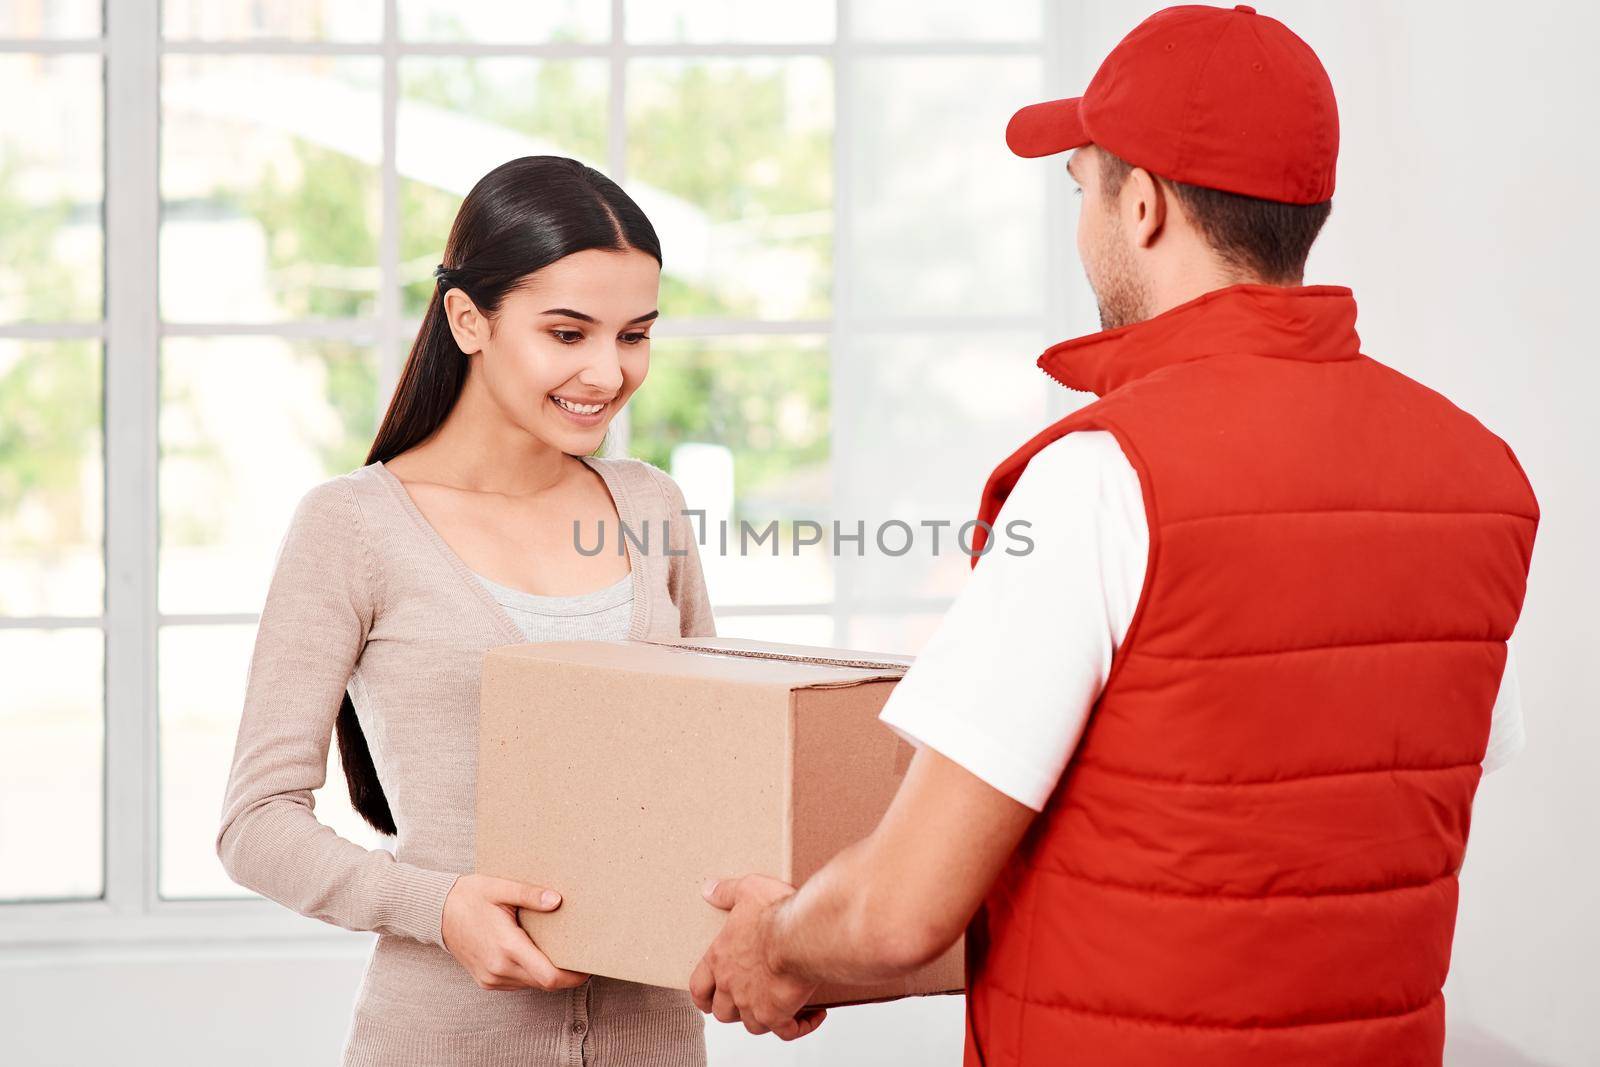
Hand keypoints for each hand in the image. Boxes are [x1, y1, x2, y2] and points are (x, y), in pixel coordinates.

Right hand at [441, 874, 589, 990]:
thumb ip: (530, 894)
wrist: (436, 912)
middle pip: (545, 983)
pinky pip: (517, 983)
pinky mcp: (487, 981)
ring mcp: (491, 978)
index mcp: (507, 947)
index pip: (549, 977)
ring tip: (556, 949)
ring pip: (532, 984)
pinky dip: (530, 973)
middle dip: (565, 973)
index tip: (588, 965)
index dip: (573, 977)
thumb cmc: (469, 896)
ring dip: (546, 972)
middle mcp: (499, 968)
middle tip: (578, 952)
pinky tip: (533, 952)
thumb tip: (557, 900)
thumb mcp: (500, 888)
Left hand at [690, 874, 826, 1039]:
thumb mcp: (748, 890)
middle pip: (723, 1012)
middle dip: (735, 1008)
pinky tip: (814, 1014)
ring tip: (783, 1004)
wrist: (800, 934)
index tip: (711, 998)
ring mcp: (753, 1004)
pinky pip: (787, 1032)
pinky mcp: (777, 1015)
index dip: (703, 996)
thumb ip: (727, 891)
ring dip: (765, 1018)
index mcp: (719, 959)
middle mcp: (731, 986)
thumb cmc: (774, 912)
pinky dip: (799, 1026)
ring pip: (751, 1025)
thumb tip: (709, 890)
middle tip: (752, 998)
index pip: (698, 988)